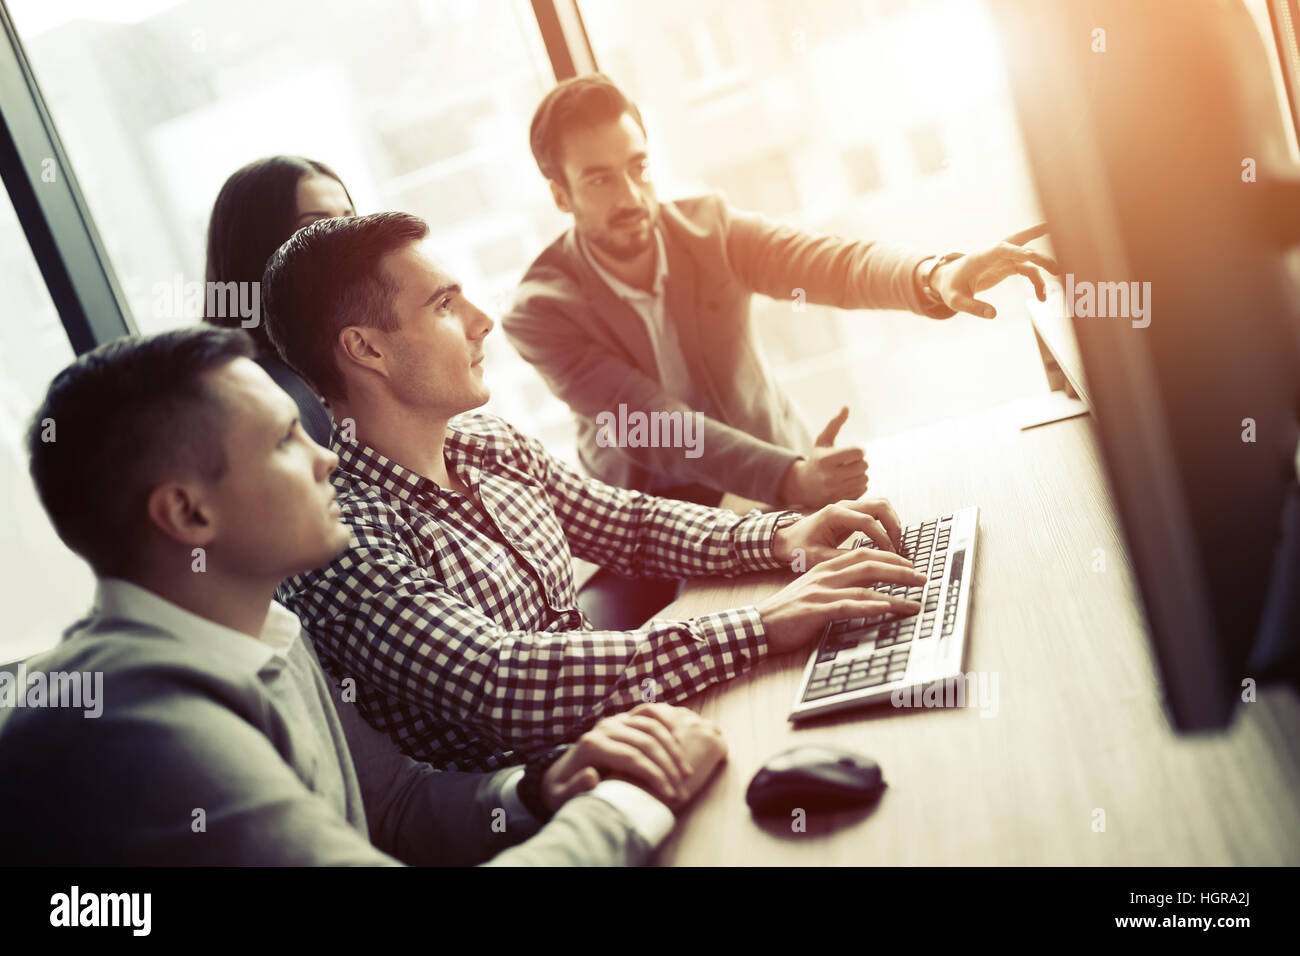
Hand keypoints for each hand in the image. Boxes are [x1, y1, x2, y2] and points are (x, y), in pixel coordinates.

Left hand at [540, 704, 714, 811]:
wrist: (561, 773)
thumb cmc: (563, 789)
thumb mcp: (561, 795)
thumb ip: (575, 788)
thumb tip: (592, 775)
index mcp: (591, 745)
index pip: (632, 758)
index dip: (654, 776)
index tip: (671, 795)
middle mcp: (604, 727)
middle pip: (646, 743)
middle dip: (668, 767)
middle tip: (682, 789)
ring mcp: (615, 719)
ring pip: (652, 727)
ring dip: (673, 749)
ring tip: (686, 773)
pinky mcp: (624, 718)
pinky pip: (650, 713)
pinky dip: (667, 724)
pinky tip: (681, 742)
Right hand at [756, 547, 926, 653]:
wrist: (759, 624)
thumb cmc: (789, 611)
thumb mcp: (815, 590)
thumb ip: (838, 586)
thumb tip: (869, 590)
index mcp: (825, 567)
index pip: (864, 554)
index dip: (891, 558)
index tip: (911, 567)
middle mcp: (825, 575)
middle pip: (870, 565)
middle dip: (901, 572)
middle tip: (923, 580)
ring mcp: (820, 592)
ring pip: (865, 587)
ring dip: (894, 595)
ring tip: (915, 603)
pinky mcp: (815, 611)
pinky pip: (848, 607)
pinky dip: (870, 607)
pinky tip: (886, 610)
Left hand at [772, 497, 905, 565]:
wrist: (788, 538)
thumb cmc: (799, 547)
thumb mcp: (816, 558)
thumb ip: (840, 559)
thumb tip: (866, 563)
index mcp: (833, 514)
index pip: (866, 520)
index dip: (882, 537)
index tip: (889, 554)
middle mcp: (843, 506)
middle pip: (880, 505)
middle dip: (893, 525)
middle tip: (897, 547)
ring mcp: (849, 506)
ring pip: (881, 504)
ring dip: (892, 522)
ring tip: (894, 544)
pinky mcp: (853, 512)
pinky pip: (877, 510)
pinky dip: (887, 522)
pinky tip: (887, 540)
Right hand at [778, 407, 867, 506]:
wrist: (803, 486)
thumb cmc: (816, 459)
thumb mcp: (822, 440)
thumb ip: (835, 424)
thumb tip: (846, 407)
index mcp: (826, 460)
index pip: (858, 452)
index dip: (859, 450)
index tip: (853, 451)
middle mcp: (829, 476)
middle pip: (863, 466)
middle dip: (861, 462)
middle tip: (852, 462)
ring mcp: (834, 491)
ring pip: (865, 479)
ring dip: (861, 474)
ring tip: (851, 472)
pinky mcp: (840, 500)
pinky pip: (862, 490)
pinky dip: (859, 485)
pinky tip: (849, 482)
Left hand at [929, 223, 1060, 318]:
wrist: (948, 280)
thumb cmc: (950, 288)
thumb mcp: (956, 301)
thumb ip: (973, 307)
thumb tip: (993, 315)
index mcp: (980, 257)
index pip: (1000, 249)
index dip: (1016, 250)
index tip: (1031, 255)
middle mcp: (995, 255)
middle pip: (1018, 240)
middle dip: (1035, 232)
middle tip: (1055, 227)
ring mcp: (1003, 259)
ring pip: (1028, 256)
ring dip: (1043, 264)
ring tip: (1059, 275)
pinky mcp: (1007, 267)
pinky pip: (1027, 270)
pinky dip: (1037, 281)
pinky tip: (1042, 297)